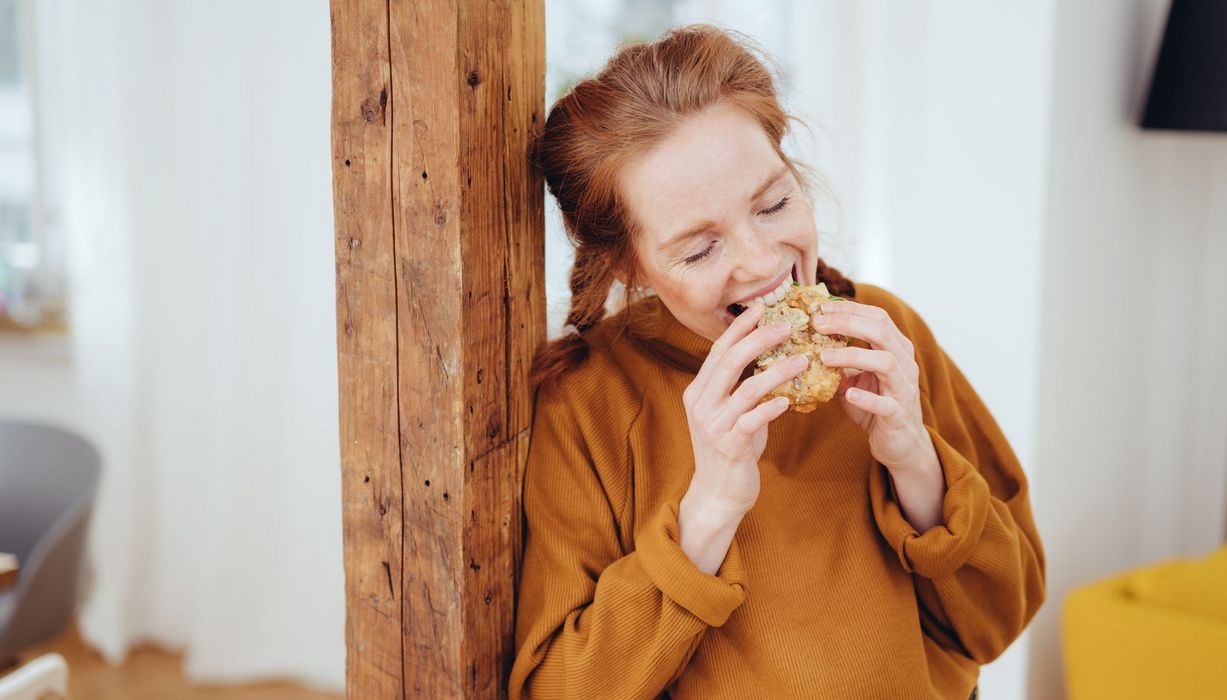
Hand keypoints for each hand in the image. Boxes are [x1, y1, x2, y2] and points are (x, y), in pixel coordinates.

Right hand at [681, 303, 806, 516]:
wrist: (718, 493)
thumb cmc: (732, 448)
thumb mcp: (730, 412)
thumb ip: (740, 386)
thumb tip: (770, 356)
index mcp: (698, 391)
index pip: (718, 350)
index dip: (739, 327)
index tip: (761, 307)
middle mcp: (700, 404)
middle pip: (730, 361)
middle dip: (760, 339)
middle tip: (788, 325)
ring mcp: (713, 425)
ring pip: (746, 388)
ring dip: (777, 371)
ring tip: (803, 360)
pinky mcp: (729, 445)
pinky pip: (752, 420)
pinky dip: (771, 407)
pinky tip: (789, 400)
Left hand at [812, 300, 934, 472]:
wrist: (900, 443)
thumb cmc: (876, 405)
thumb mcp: (856, 378)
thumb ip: (840, 360)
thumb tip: (807, 341)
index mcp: (896, 349)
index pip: (878, 318)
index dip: (850, 309)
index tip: (821, 307)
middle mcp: (905, 364)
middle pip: (881, 333)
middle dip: (848, 323)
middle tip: (817, 324)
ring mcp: (904, 389)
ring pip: (886, 362)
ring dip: (853, 356)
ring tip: (824, 357)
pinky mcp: (899, 414)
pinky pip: (885, 404)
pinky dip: (865, 398)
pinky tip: (847, 394)